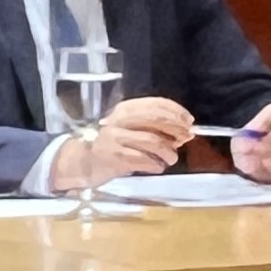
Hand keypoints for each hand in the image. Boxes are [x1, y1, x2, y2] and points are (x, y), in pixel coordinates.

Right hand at [51, 97, 190, 191]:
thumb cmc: (110, 146)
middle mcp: (119, 120)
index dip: (176, 111)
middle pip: (156, 119)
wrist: (81, 163)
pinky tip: (157, 167)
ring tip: (170, 158)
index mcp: (124, 109)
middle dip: (177, 129)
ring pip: (153, 141)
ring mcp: (115, 138)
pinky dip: (156, 165)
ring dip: (169, 152)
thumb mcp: (128, 130)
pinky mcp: (115, 157)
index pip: (155, 103)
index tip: (189, 121)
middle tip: (186, 139)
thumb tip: (182, 133)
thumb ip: (152, 129)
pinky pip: (145, 160)